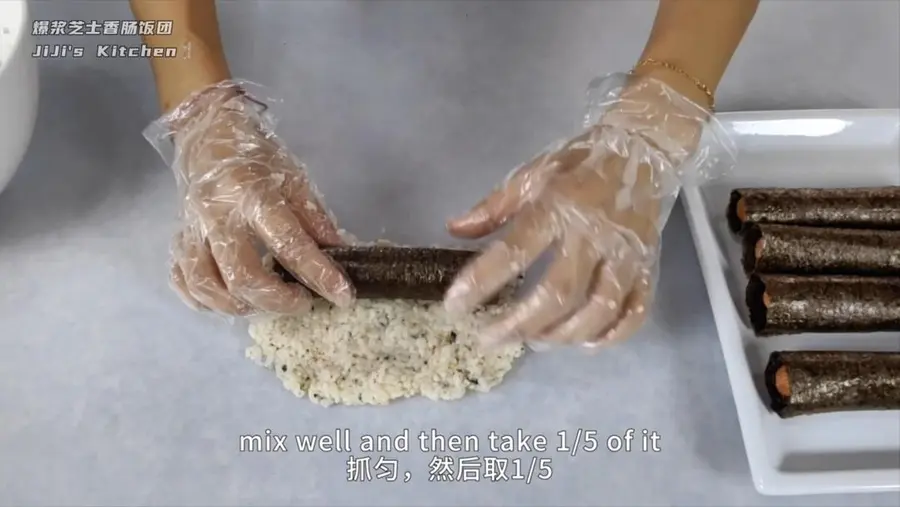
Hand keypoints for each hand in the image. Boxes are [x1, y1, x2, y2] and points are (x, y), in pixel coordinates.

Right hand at [149, 83, 354, 315]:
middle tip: (302, 301)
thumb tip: (342, 254)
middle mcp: (219, 216)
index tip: (342, 296)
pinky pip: (183, 281)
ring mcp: (193, 230)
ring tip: (268, 303)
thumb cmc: (257, 158)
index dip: (319, 275)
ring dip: (241, 307)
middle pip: (242, 277)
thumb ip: (315, 219)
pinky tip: (230, 301)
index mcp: (254, 196)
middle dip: (277, 301)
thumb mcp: (295, 180)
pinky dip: (204, 300)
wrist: (209, 135)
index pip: (289, 244)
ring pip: (207, 286)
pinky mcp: (178, 239)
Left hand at [443, 73, 731, 347]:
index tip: (455, 307)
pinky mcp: (648, 265)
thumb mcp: (531, 175)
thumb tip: (454, 230)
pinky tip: (586, 343)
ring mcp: (626, 253)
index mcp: (557, 206)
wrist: (643, 150)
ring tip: (535, 341)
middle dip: (520, 324)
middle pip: (558, 293)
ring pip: (598, 309)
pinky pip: (636, 310)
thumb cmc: (579, 164)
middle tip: (490, 340)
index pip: (514, 252)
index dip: (481, 283)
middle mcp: (593, 234)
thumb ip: (494, 207)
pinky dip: (613, 334)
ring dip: (564, 334)